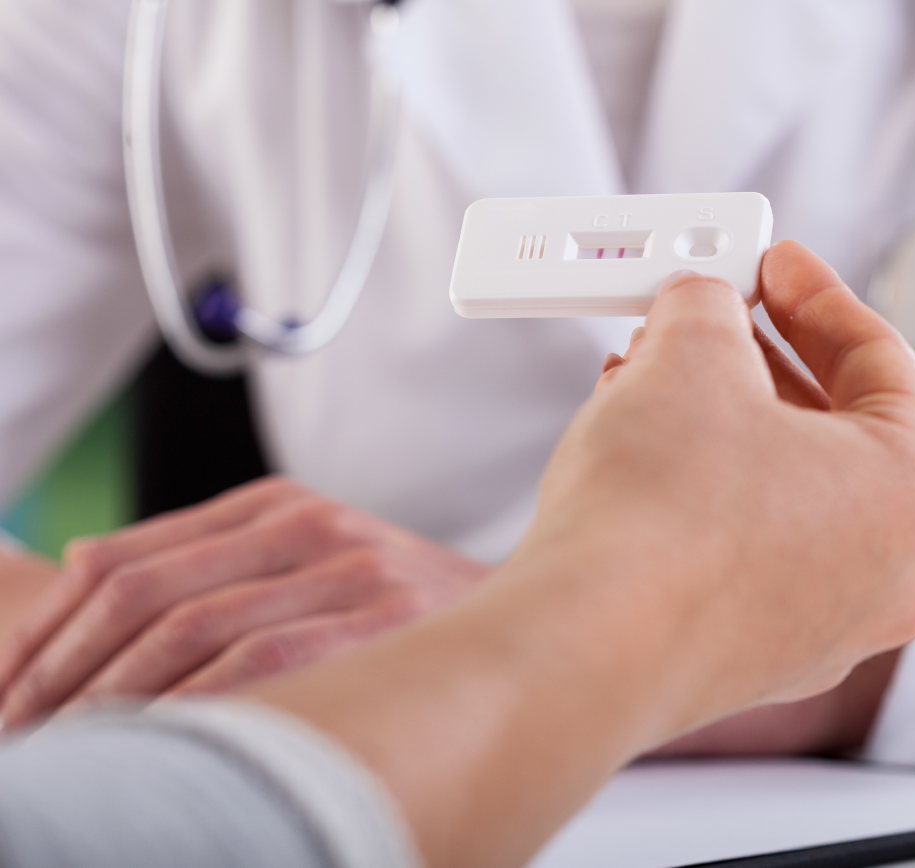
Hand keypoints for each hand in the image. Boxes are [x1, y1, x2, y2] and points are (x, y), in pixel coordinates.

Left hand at [0, 478, 487, 728]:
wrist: (521, 617)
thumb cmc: (400, 607)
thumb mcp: (305, 558)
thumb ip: (211, 559)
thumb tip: (84, 568)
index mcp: (273, 505)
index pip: (122, 557)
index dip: (49, 627)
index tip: (11, 686)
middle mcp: (305, 525)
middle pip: (142, 593)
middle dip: (62, 671)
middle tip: (22, 731)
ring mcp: (346, 569)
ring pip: (191, 630)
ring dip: (115, 701)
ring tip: (74, 751)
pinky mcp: (381, 618)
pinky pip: (262, 666)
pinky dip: (198, 710)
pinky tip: (167, 746)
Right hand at [252, 242, 914, 867]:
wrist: (586, 644)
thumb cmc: (661, 513)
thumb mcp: (692, 355)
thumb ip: (709, 306)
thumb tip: (700, 305)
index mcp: (914, 488)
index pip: (880, 358)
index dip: (815, 293)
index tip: (772, 263)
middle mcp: (887, 569)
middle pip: (829, 428)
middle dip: (755, 360)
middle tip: (705, 318)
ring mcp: (820, 622)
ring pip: (779, 490)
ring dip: (718, 423)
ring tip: (650, 379)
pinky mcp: (751, 653)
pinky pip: (741, 546)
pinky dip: (700, 489)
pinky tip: (641, 452)